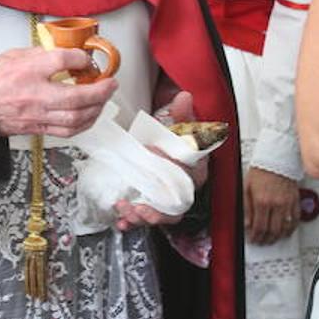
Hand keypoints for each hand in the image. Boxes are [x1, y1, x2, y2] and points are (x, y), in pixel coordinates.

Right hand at [0, 47, 115, 137]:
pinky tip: (90, 115)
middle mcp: (33, 95)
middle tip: (111, 83)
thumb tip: (65, 52)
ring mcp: (36, 115)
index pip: (61, 61)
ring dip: (96, 109)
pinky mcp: (37, 128)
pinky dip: (84, 123)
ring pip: (75, 118)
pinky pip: (67, 131)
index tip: (87, 57)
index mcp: (26, 71)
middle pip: (75, 96)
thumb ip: (42, 53)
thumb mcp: (15, 55)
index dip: (80, 57)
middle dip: (100, 90)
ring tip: (103, 99)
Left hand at [113, 90, 211, 231]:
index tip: (153, 154)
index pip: (190, 177)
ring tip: (126, 212)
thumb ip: (184, 113)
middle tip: (140, 208)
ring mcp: (168, 197)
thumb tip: (184, 97)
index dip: (174, 171)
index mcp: (197, 170)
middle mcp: (184, 188)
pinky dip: (133, 220)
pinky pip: (145, 216)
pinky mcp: (153, 202)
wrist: (176, 145)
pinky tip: (121, 221)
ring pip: (159, 214)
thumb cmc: (183, 139)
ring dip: (141, 216)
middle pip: (174, 206)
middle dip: (157, 211)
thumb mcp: (184, 124)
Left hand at [244, 166, 299, 245]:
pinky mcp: (295, 201)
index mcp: (262, 201)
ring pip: (285, 228)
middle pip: (272, 230)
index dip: (256, 236)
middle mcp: (276, 204)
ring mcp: (287, 203)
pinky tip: (286, 232)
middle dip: (266, 239)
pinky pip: (295, 220)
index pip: (259, 227)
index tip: (254, 239)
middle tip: (262, 241)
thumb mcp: (246, 188)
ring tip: (272, 239)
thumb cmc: (261, 171)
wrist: (276, 159)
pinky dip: (291, 229)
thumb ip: (247, 208)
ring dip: (278, 237)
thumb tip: (247, 224)